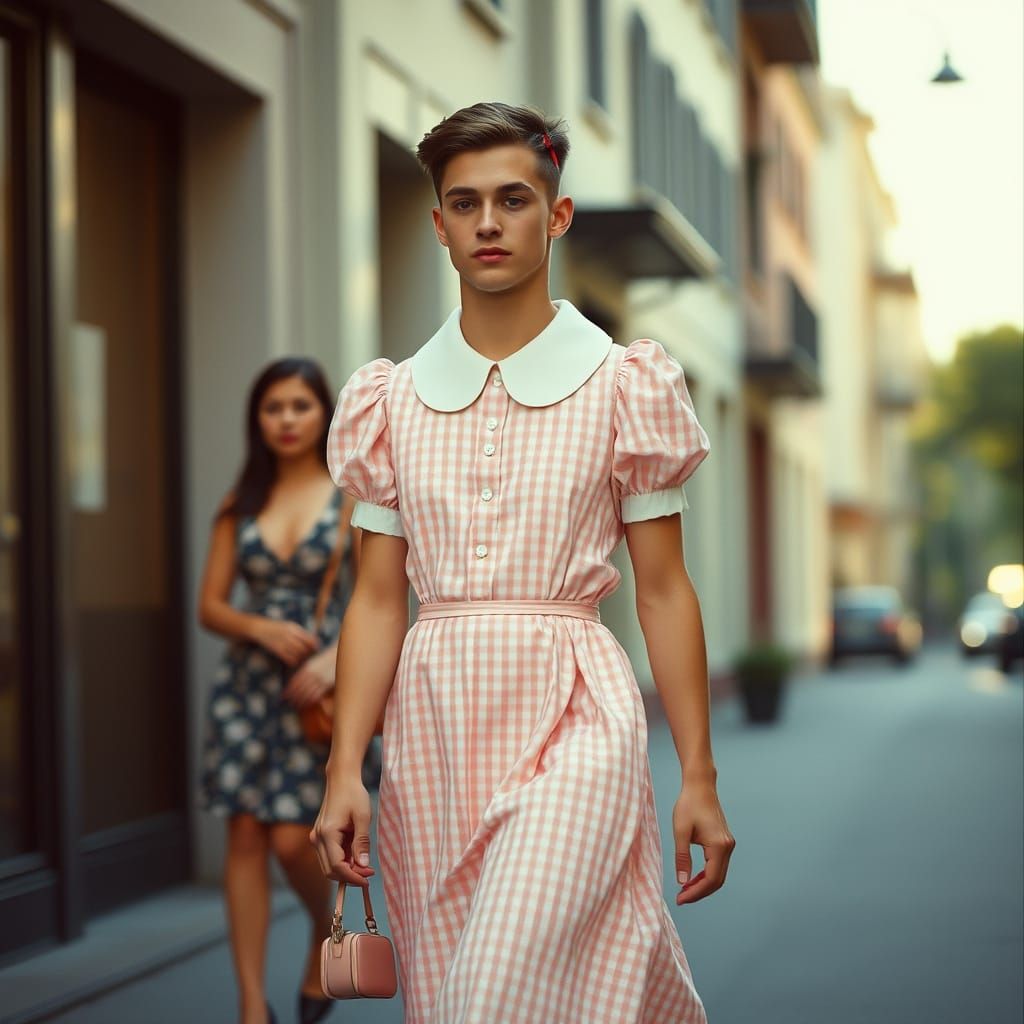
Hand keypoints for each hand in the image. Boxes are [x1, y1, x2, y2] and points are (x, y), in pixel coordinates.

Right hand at [250, 618, 318, 666]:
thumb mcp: (288, 626)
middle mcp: (290, 634)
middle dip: (307, 655)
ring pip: (298, 654)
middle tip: (306, 659)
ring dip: (299, 660)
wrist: (257, 627)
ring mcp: (282, 641)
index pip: (310, 639)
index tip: (314, 651)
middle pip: (305, 648)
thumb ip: (299, 633)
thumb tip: (312, 642)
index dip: (314, 647)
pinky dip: (291, 662)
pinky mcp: (275, 648)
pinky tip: (290, 662)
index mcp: (294, 628)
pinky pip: (288, 658)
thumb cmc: (274, 628)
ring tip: (298, 661)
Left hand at [283, 646, 335, 707]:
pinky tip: (308, 703)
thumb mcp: (314, 664)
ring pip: (307, 693)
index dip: (288, 691)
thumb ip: (305, 672)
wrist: (339, 658)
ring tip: (298, 706)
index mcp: (307, 668)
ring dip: (301, 701)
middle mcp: (312, 674)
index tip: (284, 697)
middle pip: (299, 689)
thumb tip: (295, 681)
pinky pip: (317, 694)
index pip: (294, 682)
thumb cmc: (326, 662)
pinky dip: (311, 700)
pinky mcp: (327, 684)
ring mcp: (320, 679)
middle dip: (293, 697)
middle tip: (290, 704)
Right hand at [310, 775, 374, 886]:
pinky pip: (329, 857)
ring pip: (328, 866)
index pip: (337, 867)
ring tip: (365, 863)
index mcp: (327, 834)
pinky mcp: (319, 837)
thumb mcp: (363, 817)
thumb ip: (362, 842)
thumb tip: (363, 866)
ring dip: (346, 870)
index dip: (353, 877)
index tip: (368, 878)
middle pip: (330, 870)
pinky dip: (342, 861)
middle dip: (349, 876)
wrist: (341, 780)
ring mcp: (316, 838)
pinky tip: (356, 854)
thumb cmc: (354, 795)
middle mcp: (317, 838)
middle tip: (369, 872)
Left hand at [673, 781, 734, 904]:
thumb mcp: (680, 832)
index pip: (710, 879)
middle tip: (681, 898)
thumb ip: (682, 858)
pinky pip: (717, 865)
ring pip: (718, 874)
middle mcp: (727, 847)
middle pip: (717, 880)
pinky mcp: (724, 841)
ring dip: (703, 884)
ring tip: (684, 890)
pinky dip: (706, 874)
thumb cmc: (688, 804)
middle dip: (699, 892)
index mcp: (718, 846)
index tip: (680, 899)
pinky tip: (692, 877)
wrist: (700, 785)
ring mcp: (728, 844)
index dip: (695, 893)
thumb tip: (682, 882)